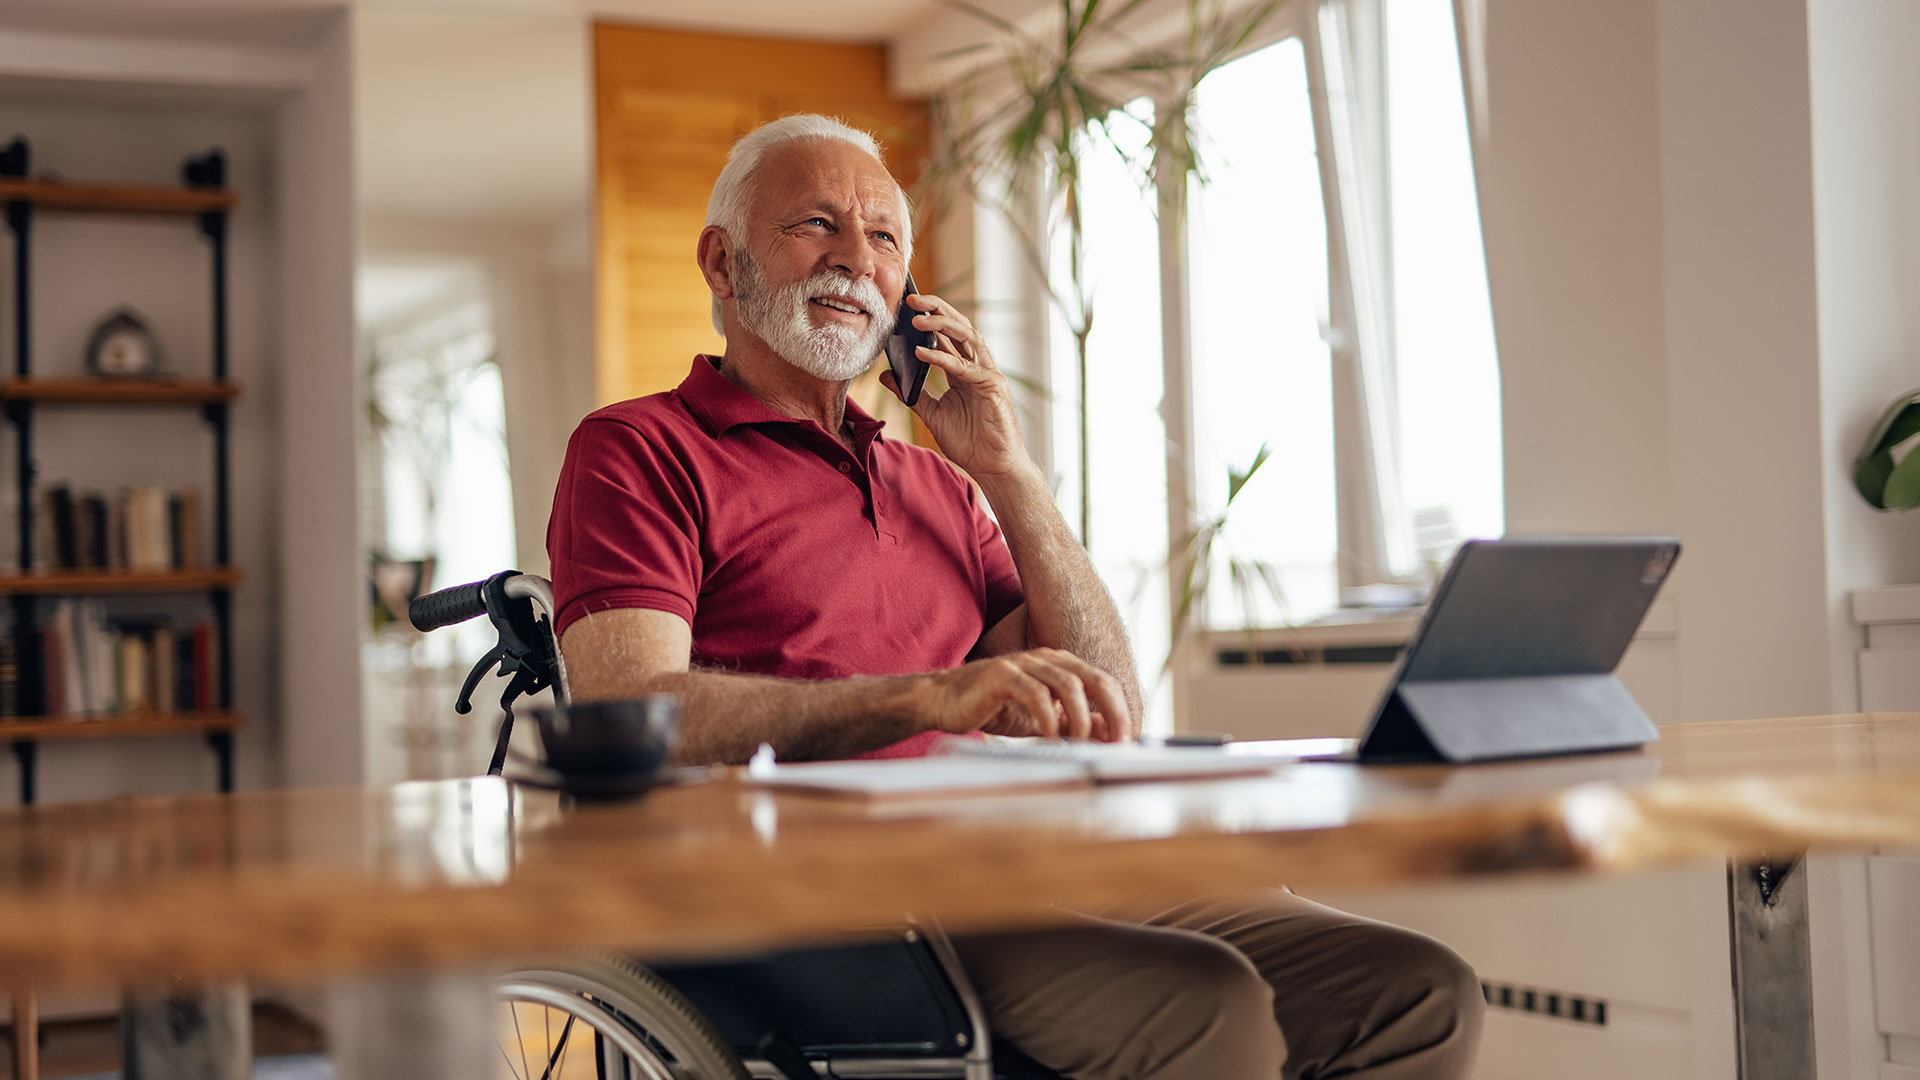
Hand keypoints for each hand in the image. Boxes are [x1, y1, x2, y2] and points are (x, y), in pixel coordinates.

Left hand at [879, 291, 1032, 482]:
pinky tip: (921, 353)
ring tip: (916, 318)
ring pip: (967, 338)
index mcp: (964, 371)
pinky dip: (942, 358)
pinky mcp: (993, 388)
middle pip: (958, 328)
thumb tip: (885, 375)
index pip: (947, 336)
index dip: (930, 318)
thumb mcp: (932, 414)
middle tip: (911, 299)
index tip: (907, 306)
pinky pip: (964, 368)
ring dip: (941, 325)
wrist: (993, 467)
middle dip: (936, 310)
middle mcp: (977, 367)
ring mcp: (987, 375)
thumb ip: (911, 394)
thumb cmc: (969, 442)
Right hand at [916, 648, 1131, 741]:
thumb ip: (1074, 722)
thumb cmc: (996, 708)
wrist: (946, 701)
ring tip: (1077, 743)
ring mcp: (1024, 664)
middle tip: (1116, 742)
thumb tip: (1110, 733)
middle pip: (1094, 679)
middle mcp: (1046, 658)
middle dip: (1111, 712)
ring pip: (1068, 685)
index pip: (1103, 682)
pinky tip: (1049, 738)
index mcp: (1061, 665)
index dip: (1119, 710)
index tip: (1125, 740)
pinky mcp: (1002, 675)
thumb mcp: (1044, 719)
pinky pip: (1035, 694)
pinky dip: (1048, 718)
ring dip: (1080, 718)